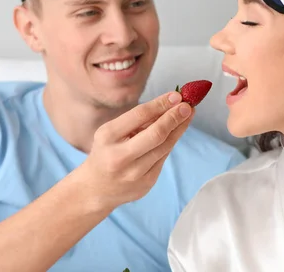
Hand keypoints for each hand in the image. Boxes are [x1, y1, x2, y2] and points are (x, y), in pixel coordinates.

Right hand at [76, 91, 193, 210]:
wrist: (95, 189)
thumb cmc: (107, 152)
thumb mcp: (112, 132)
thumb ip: (138, 120)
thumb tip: (170, 103)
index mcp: (108, 136)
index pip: (139, 115)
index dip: (161, 104)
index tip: (177, 95)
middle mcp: (119, 156)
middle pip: (156, 134)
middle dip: (175, 117)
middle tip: (188, 105)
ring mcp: (133, 173)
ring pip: (164, 146)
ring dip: (179, 128)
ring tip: (188, 115)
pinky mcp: (146, 183)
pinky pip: (163, 158)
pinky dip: (171, 142)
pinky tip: (177, 131)